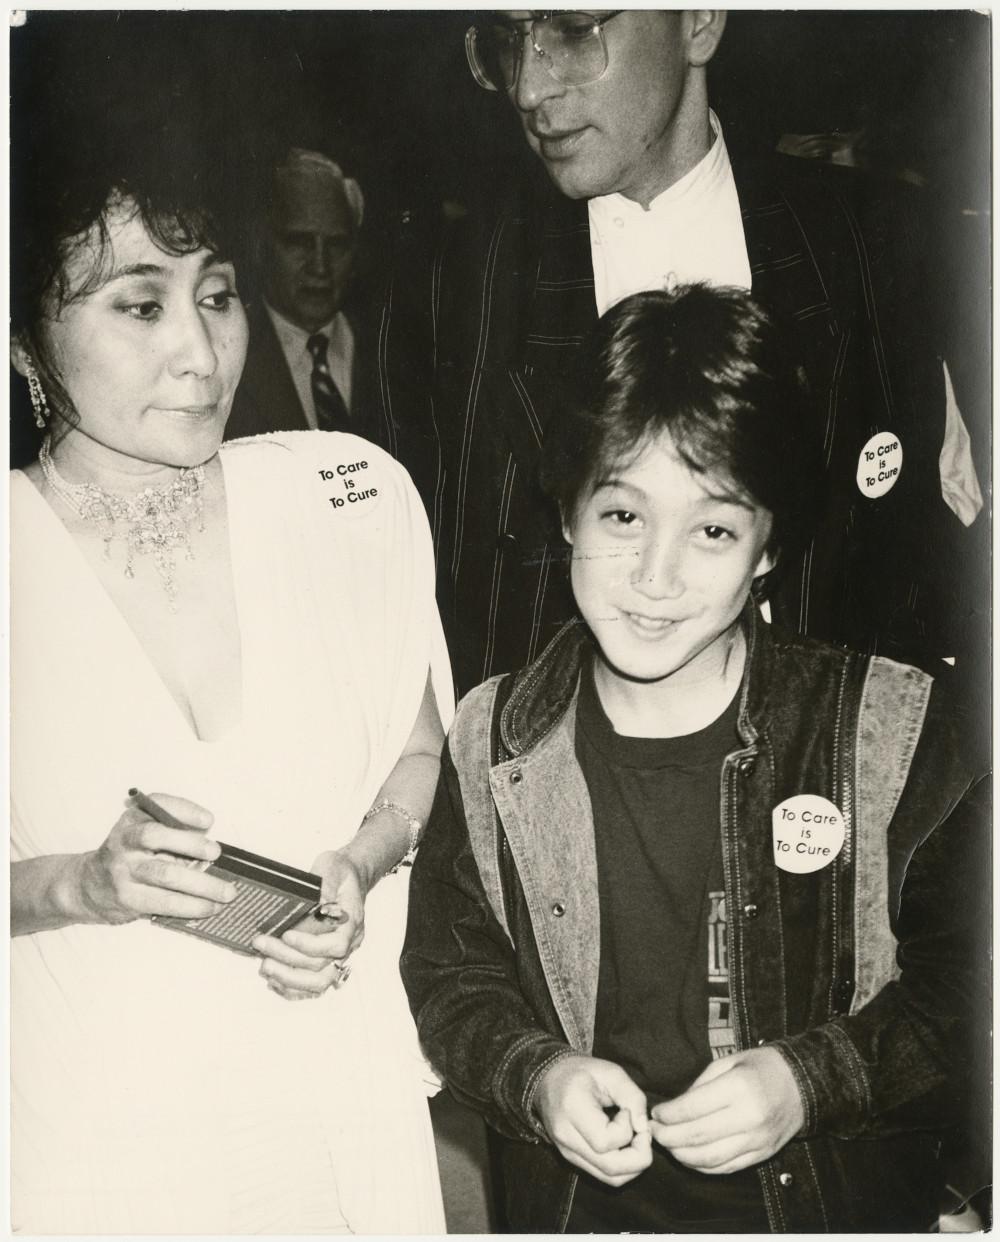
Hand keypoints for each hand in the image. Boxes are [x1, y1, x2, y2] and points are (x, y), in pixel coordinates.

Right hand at [78, 793, 234, 923]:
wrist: (88, 886)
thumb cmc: (131, 856)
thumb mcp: (144, 834)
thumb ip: (174, 835)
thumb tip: (214, 852)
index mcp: (134, 818)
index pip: (158, 804)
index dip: (184, 810)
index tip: (208, 820)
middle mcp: (125, 840)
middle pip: (155, 837)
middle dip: (191, 844)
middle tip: (216, 853)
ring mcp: (123, 870)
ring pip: (165, 875)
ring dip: (202, 885)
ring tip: (226, 893)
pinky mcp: (128, 897)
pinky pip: (163, 902)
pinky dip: (191, 906)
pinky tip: (209, 908)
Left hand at [254, 849, 365, 1000]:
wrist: (347, 877)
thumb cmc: (339, 872)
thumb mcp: (333, 866)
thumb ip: (325, 883)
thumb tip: (315, 902)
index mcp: (352, 921)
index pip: (336, 945)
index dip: (310, 944)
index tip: (287, 934)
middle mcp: (348, 943)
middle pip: (322, 967)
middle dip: (289, 960)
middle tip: (262, 944)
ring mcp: (338, 955)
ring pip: (318, 982)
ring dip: (289, 978)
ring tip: (265, 965)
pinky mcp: (325, 960)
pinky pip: (312, 984)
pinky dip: (292, 986)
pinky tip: (273, 977)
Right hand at [534, 1055, 652, 1186]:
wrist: (549, 1080)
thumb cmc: (581, 1072)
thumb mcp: (610, 1072)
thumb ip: (632, 1096)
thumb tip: (643, 1128)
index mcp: (572, 1110)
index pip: (605, 1141)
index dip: (626, 1130)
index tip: (627, 1111)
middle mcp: (567, 1138)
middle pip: (610, 1168)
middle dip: (639, 1157)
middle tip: (644, 1134)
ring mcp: (569, 1153)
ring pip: (610, 1178)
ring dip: (634, 1166)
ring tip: (637, 1140)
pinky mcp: (574, 1160)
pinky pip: (604, 1175)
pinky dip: (623, 1167)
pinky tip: (626, 1146)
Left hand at [650, 1046, 803, 1173]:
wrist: (802, 1085)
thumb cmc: (761, 1067)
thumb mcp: (729, 1062)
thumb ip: (701, 1085)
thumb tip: (674, 1108)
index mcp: (738, 1088)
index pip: (693, 1108)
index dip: (668, 1114)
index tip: (655, 1114)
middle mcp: (748, 1118)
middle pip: (697, 1136)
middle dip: (668, 1137)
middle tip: (654, 1132)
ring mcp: (756, 1141)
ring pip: (709, 1158)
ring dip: (681, 1155)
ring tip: (668, 1145)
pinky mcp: (761, 1155)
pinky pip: (726, 1168)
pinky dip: (702, 1166)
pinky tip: (689, 1157)